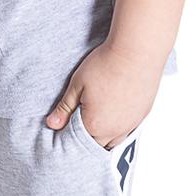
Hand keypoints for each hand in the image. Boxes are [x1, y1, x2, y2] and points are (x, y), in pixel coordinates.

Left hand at [45, 40, 161, 148]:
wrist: (136, 51)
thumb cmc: (106, 64)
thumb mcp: (78, 83)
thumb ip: (65, 107)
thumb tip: (52, 124)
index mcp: (94, 125)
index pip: (78, 141)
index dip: (73, 129)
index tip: (70, 116)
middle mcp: (115, 130)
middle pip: (97, 144)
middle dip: (89, 134)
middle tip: (84, 112)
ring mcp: (131, 124)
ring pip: (115, 140)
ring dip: (106, 133)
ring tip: (100, 111)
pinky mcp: (142, 115)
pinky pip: (129, 129)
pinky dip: (121, 125)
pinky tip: (117, 107)